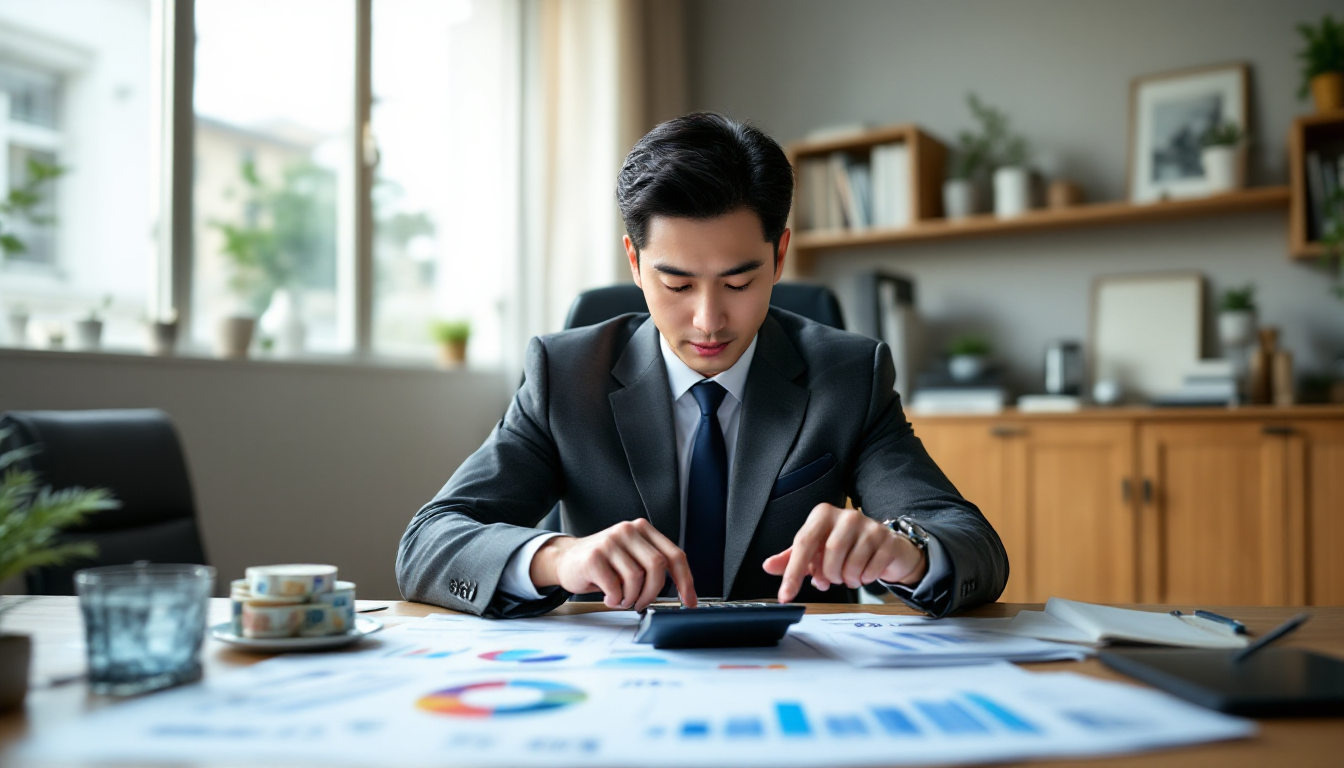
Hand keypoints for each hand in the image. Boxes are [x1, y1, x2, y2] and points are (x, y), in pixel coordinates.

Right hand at [530, 519, 696, 610]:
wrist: (566, 560)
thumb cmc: (604, 563)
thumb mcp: (632, 556)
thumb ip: (653, 566)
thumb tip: (682, 593)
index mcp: (643, 529)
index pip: (674, 555)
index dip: (685, 580)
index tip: (689, 600)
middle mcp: (628, 530)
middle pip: (658, 566)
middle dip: (653, 592)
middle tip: (642, 603)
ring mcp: (610, 541)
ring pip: (636, 579)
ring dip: (631, 598)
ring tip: (621, 598)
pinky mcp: (594, 557)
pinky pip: (615, 587)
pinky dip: (615, 599)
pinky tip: (609, 596)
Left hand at [762, 504, 926, 602]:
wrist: (885, 547)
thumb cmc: (846, 547)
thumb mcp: (816, 551)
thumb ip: (792, 559)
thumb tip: (768, 566)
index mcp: (823, 515)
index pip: (804, 543)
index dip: (793, 572)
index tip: (785, 595)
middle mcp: (847, 516)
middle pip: (829, 554)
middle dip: (828, 575)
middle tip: (832, 578)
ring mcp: (870, 527)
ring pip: (851, 564)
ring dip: (847, 579)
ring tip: (848, 576)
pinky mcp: (887, 541)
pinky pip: (870, 570)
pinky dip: (864, 579)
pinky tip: (864, 573)